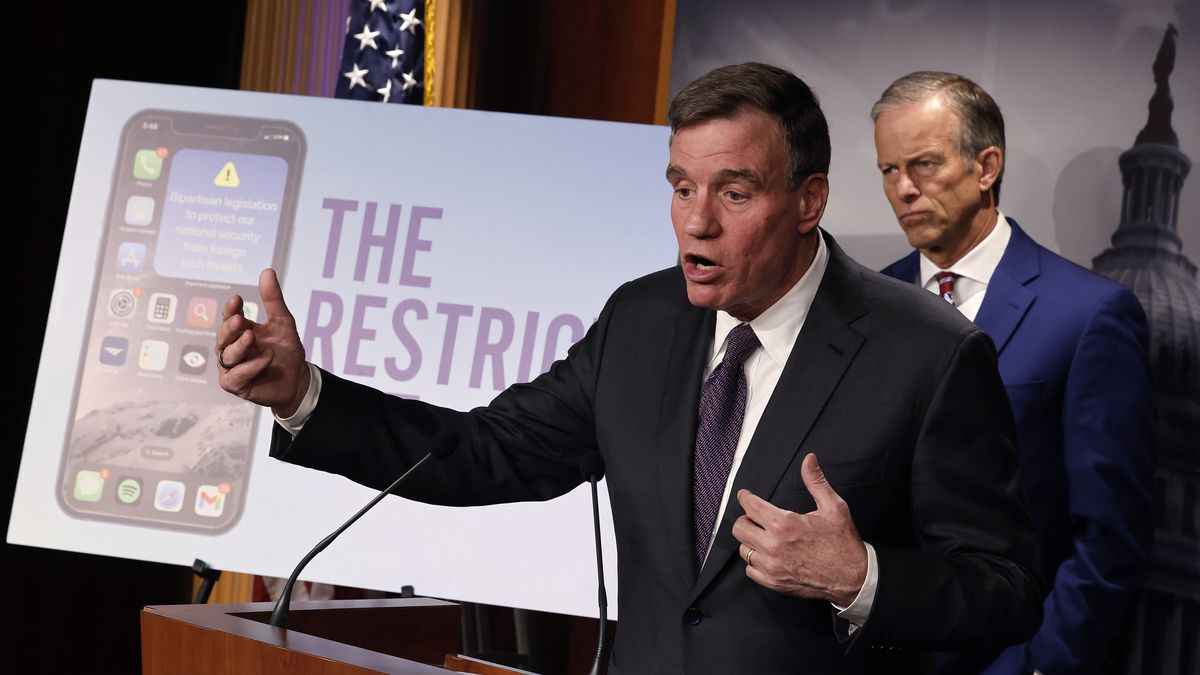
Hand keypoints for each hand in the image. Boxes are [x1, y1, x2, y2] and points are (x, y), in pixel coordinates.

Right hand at [215, 268, 309, 417]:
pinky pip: (236, 375)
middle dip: (229, 328)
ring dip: (239, 346)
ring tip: (252, 337)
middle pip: (222, 336)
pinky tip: (265, 358)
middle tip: (239, 320)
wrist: (298, 379)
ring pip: (227, 355)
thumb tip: (267, 271)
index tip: (237, 300)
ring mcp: (231, 367)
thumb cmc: (286, 350)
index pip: (228, 317)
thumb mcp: (283, 322)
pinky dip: (250, 367)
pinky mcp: (234, 384)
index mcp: (239, 331)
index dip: (230, 309)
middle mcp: (231, 347)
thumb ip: (273, 299)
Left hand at [731, 453, 867, 606]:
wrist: (854, 578)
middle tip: (755, 517)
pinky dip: (755, 561)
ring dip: (751, 540)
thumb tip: (809, 459)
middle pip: (740, 528)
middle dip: (746, 519)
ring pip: (744, 549)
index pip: (750, 507)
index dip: (745, 497)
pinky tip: (767, 555)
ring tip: (763, 536)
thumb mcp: (833, 506)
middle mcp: (774, 546)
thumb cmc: (843, 542)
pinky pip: (750, 570)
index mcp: (785, 524)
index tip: (745, 495)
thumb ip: (816, 481)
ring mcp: (772, 567)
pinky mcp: (774, 583)